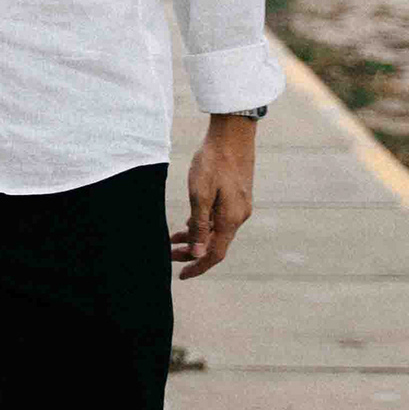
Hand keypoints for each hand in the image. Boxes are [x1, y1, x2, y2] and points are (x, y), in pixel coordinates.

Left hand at [172, 117, 256, 278]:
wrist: (232, 134)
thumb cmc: (213, 161)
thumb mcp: (200, 194)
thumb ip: (200, 225)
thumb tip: (198, 254)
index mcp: (231, 219)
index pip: (215, 254)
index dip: (198, 267)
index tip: (181, 275)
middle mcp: (239, 216)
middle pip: (215, 244)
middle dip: (192, 252)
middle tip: (169, 255)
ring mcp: (239, 206)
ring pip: (216, 230)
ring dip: (196, 237)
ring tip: (172, 239)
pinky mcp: (237, 195)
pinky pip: (219, 218)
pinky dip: (203, 224)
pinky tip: (188, 222)